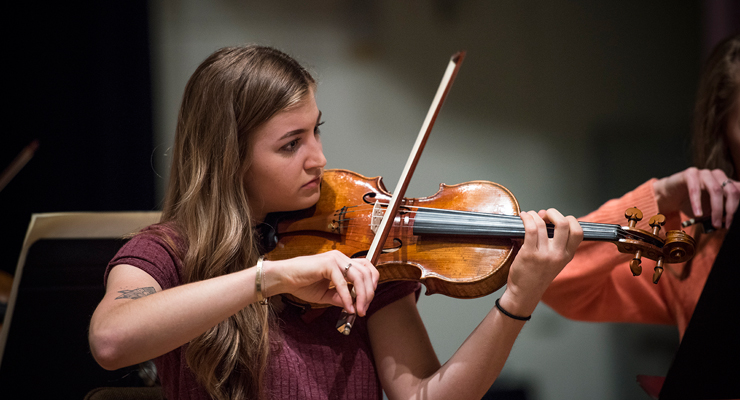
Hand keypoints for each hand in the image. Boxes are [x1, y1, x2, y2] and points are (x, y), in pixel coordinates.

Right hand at [263, 250, 378, 315]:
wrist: (284, 279)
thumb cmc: (301, 283)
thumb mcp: (326, 294)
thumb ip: (340, 297)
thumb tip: (354, 305)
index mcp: (342, 262)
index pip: (366, 268)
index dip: (372, 284)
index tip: (367, 301)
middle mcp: (340, 258)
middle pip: (366, 273)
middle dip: (369, 293)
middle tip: (364, 309)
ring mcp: (335, 259)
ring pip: (358, 276)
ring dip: (362, 296)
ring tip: (359, 310)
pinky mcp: (327, 264)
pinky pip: (342, 282)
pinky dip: (347, 297)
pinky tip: (348, 308)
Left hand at [502, 209, 582, 314]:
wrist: (525, 293)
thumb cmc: (537, 276)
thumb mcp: (555, 261)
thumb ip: (555, 241)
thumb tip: (544, 216)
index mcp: (568, 255)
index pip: (578, 231)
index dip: (570, 219)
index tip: (558, 219)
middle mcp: (558, 254)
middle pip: (564, 223)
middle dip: (553, 212)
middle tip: (544, 214)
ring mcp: (544, 254)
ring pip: (542, 224)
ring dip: (534, 215)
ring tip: (530, 215)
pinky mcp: (529, 254)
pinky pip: (529, 229)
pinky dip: (526, 218)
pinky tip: (523, 217)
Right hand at [653, 167, 738, 228]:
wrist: (669, 196)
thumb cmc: (690, 203)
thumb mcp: (709, 209)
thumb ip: (720, 211)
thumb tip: (728, 222)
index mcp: (725, 182)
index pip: (739, 190)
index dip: (737, 206)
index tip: (731, 222)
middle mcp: (717, 175)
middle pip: (731, 190)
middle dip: (729, 210)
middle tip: (724, 224)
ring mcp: (704, 173)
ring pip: (716, 190)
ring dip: (716, 209)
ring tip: (714, 223)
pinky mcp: (689, 174)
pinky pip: (695, 188)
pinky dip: (697, 203)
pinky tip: (698, 214)